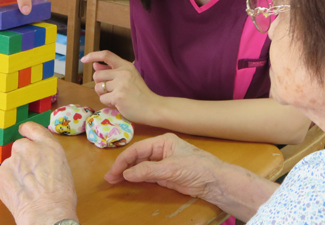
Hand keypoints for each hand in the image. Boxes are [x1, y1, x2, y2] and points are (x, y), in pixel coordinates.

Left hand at [0, 122, 78, 224]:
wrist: (47, 212)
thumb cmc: (60, 195)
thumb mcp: (62, 166)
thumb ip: (48, 155)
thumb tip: (39, 158)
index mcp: (48, 145)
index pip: (32, 128)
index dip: (26, 130)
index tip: (23, 131)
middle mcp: (29, 148)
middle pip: (19, 146)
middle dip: (21, 158)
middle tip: (28, 175)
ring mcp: (12, 160)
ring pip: (9, 164)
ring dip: (13, 173)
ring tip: (24, 189)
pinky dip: (3, 184)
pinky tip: (14, 193)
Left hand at [84, 50, 160, 123]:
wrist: (152, 107)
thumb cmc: (140, 93)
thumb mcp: (129, 77)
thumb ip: (112, 71)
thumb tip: (95, 66)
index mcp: (126, 65)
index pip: (106, 55)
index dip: (93, 55)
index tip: (84, 59)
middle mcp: (123, 72)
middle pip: (97, 75)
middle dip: (100, 84)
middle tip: (111, 91)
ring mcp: (120, 84)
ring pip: (98, 88)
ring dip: (103, 94)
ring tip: (116, 97)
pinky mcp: (118, 96)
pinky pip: (102, 98)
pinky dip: (108, 103)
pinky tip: (118, 104)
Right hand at [105, 133, 225, 200]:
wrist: (214, 182)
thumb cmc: (196, 168)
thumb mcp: (170, 168)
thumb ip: (148, 170)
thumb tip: (126, 174)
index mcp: (163, 141)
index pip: (138, 149)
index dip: (124, 160)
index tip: (113, 172)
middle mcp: (161, 150)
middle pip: (137, 157)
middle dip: (123, 166)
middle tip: (110, 178)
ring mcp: (162, 163)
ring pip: (140, 166)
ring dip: (128, 173)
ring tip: (114, 181)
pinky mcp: (164, 175)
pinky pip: (146, 175)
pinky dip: (136, 178)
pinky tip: (128, 182)